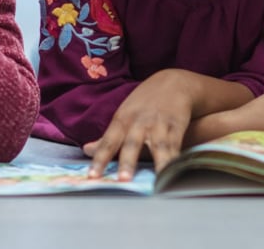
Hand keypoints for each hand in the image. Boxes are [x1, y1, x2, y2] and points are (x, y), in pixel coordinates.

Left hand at [82, 70, 197, 179]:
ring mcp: (159, 124)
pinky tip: (176, 172)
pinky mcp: (177, 126)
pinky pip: (176, 145)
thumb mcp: (124, 115)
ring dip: (158, 163)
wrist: (174, 82)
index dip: (100, 158)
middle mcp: (140, 122)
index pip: (109, 141)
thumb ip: (107, 137)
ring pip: (159, 146)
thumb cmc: (144, 103)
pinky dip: (176, 159)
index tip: (93, 176)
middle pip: (132, 143)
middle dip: (128, 161)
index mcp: (123, 119)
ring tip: (158, 181)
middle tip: (123, 180)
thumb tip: (86, 150)